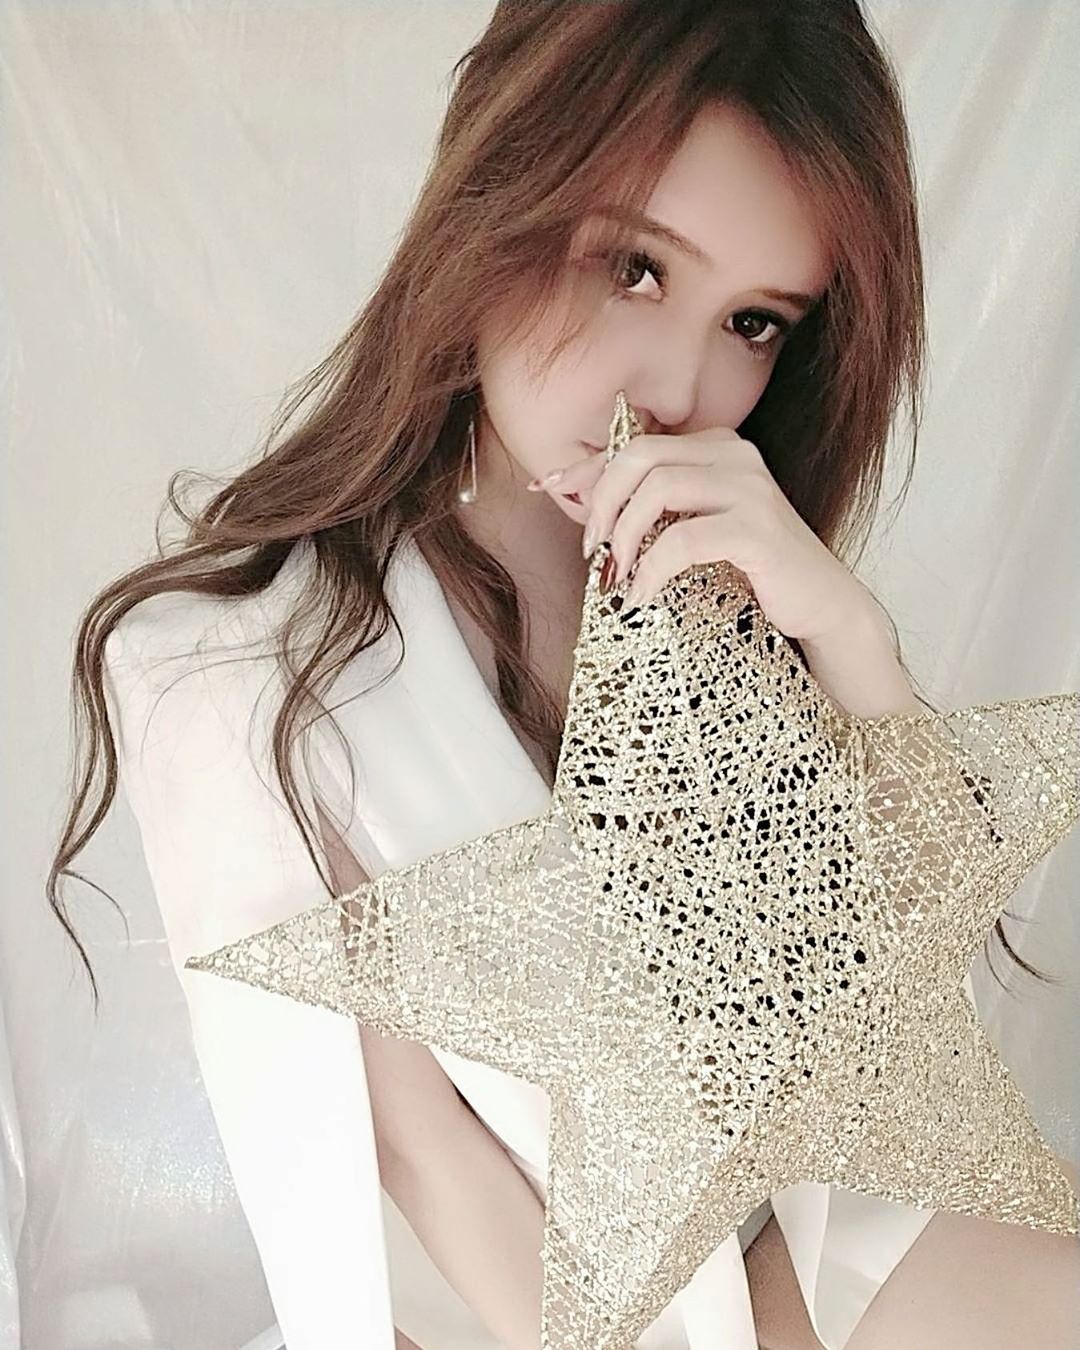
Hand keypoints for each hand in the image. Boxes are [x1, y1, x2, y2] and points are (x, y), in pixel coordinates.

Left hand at [535, 427, 872, 645]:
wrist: (820, 605)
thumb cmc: (752, 570)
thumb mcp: (695, 530)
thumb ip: (653, 512)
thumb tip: (583, 507)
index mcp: (717, 448)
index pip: (635, 444)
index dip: (585, 468)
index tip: (546, 489)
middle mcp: (735, 456)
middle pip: (640, 456)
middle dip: (602, 502)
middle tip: (592, 549)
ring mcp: (750, 489)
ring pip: (658, 489)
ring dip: (624, 536)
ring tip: (616, 575)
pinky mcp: (758, 529)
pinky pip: (683, 538)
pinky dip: (652, 569)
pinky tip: (641, 596)